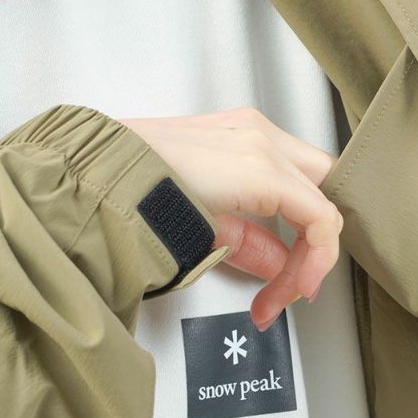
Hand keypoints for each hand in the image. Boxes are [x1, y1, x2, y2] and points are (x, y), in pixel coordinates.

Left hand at [118, 107, 342, 330]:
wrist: (94, 169)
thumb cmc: (139, 196)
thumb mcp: (204, 239)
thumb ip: (254, 251)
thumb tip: (278, 266)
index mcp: (262, 167)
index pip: (322, 217)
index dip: (318, 261)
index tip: (299, 290)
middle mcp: (261, 139)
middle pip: (323, 192)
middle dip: (316, 241)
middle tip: (296, 280)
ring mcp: (248, 128)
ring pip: (308, 176)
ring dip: (302, 220)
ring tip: (277, 264)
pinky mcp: (232, 128)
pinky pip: (282, 162)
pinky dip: (283, 198)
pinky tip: (265, 229)